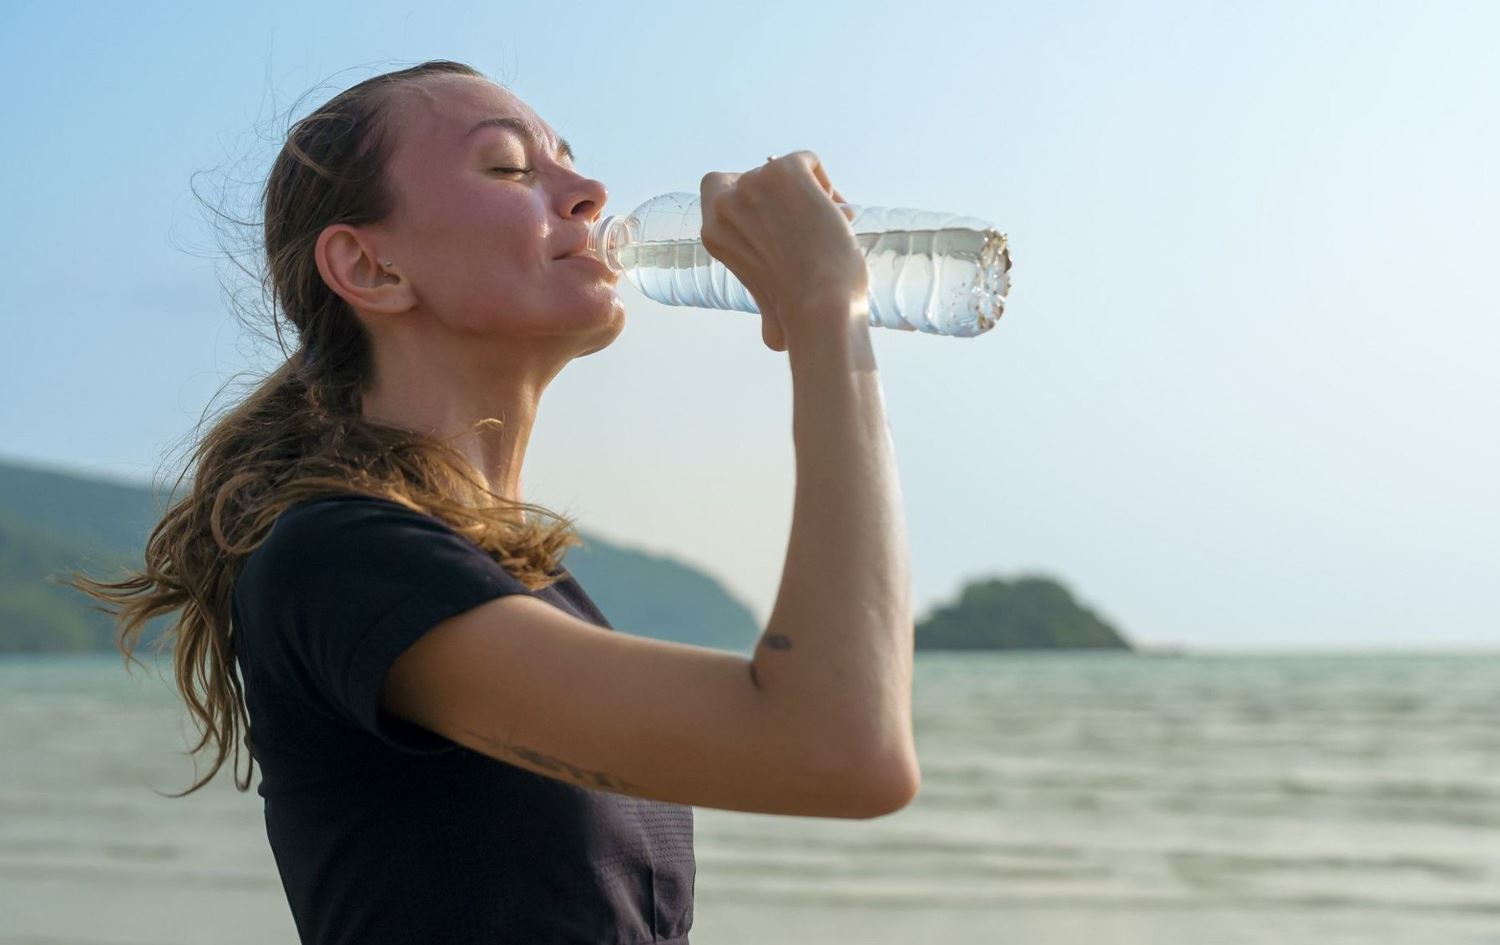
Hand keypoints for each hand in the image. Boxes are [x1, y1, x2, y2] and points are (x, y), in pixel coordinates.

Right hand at [699, 151, 866, 351]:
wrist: (821, 305)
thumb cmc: (799, 312)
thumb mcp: (768, 302)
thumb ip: (765, 303)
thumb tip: (775, 340)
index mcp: (713, 231)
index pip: (718, 186)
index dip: (750, 197)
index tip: (776, 219)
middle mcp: (726, 204)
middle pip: (758, 177)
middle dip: (786, 199)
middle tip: (809, 227)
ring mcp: (754, 184)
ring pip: (785, 170)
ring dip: (811, 194)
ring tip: (831, 227)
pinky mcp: (785, 172)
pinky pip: (808, 161)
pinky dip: (826, 183)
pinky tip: (836, 214)